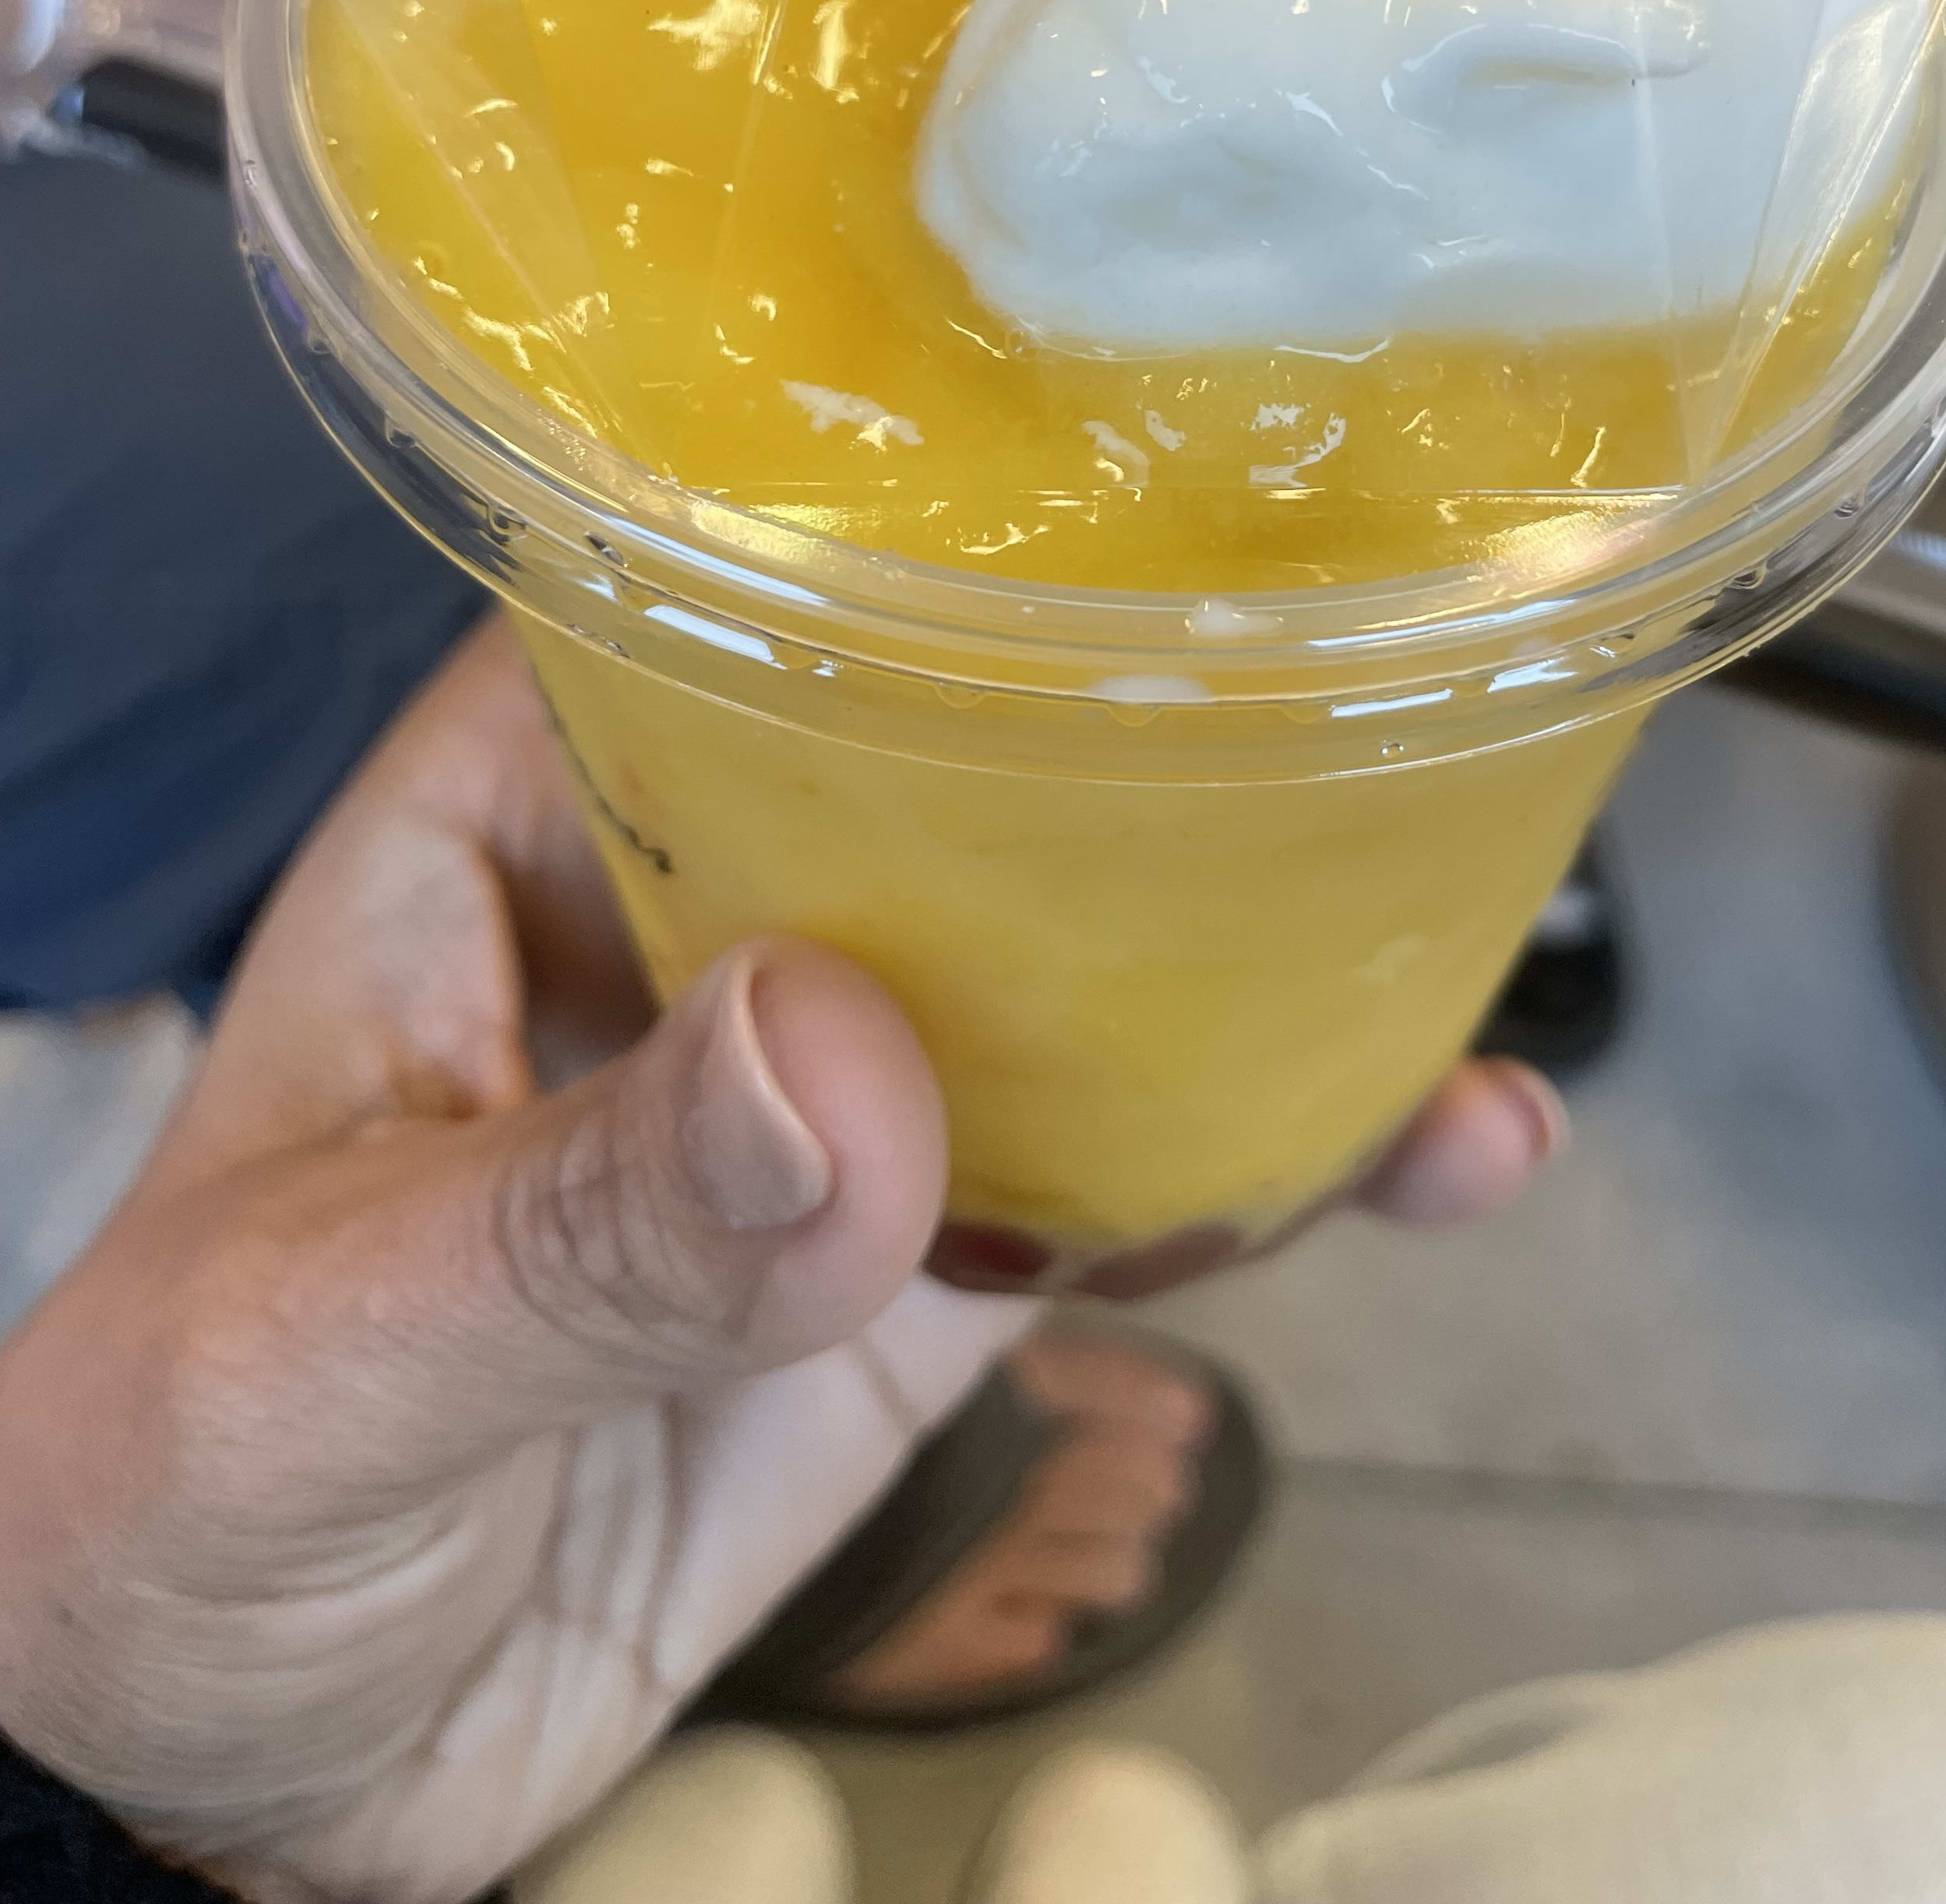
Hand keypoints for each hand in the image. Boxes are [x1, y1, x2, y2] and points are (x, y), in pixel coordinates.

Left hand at [0, 619, 1556, 1902]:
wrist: (219, 1795)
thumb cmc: (156, 1507)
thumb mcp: (323, 1351)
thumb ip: (575, 1220)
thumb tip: (852, 1068)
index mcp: (512, 833)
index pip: (715, 600)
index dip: (906, 528)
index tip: (1136, 487)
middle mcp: (689, 929)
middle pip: (948, 774)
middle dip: (1159, 752)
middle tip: (1384, 717)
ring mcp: (818, 1114)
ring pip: (1071, 989)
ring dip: (1271, 976)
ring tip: (1474, 970)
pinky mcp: (904, 1293)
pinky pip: (1110, 1204)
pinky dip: (1269, 1184)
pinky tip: (1430, 1159)